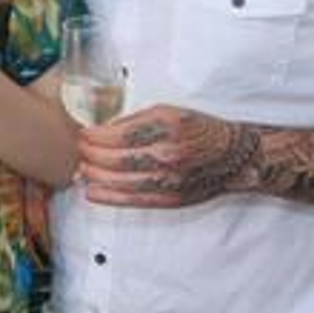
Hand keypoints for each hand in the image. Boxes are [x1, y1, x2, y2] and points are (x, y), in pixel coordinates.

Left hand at [78, 104, 258, 207]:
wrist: (235, 157)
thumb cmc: (201, 131)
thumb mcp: (169, 112)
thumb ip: (136, 121)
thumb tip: (102, 130)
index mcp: (166, 126)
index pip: (115, 134)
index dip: (92, 136)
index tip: (82, 134)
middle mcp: (167, 152)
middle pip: (112, 159)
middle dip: (88, 155)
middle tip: (79, 151)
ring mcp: (169, 178)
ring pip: (117, 181)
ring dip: (93, 176)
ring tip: (82, 169)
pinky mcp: (170, 198)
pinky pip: (131, 200)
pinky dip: (107, 196)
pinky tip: (92, 191)